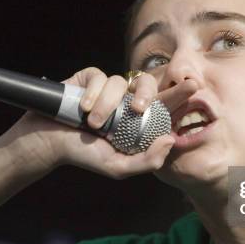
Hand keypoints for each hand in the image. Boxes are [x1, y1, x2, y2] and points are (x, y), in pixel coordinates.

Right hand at [0, 67, 196, 178]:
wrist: (49, 143)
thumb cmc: (84, 155)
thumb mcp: (119, 166)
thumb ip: (147, 160)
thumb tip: (170, 140)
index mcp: (138, 121)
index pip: (164, 105)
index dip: (179, 94)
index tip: (195, 86)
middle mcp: (126, 101)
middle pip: (147, 84)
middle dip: (148, 92)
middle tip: (141, 108)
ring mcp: (108, 89)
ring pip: (120, 83)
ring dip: (107, 106)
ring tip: (93, 124)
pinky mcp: (90, 79)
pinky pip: (100, 77)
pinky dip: (93, 94)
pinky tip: (83, 110)